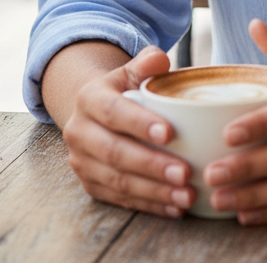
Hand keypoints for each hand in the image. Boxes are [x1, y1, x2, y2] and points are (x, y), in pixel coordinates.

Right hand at [60, 45, 194, 217]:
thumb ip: (146, 63)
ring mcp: (82, 162)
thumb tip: (160, 60)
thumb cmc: (124, 88)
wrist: (94, 110)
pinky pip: (120, 199)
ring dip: (154, 191)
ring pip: (117, 181)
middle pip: (115, 153)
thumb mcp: (131, 70)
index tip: (169, 133)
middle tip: (185, 173)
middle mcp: (80, 132)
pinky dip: (149, 204)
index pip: (114, 112)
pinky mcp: (91, 185)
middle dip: (152, 165)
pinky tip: (175, 207)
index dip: (139, 124)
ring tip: (186, 195)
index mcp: (90, 99)